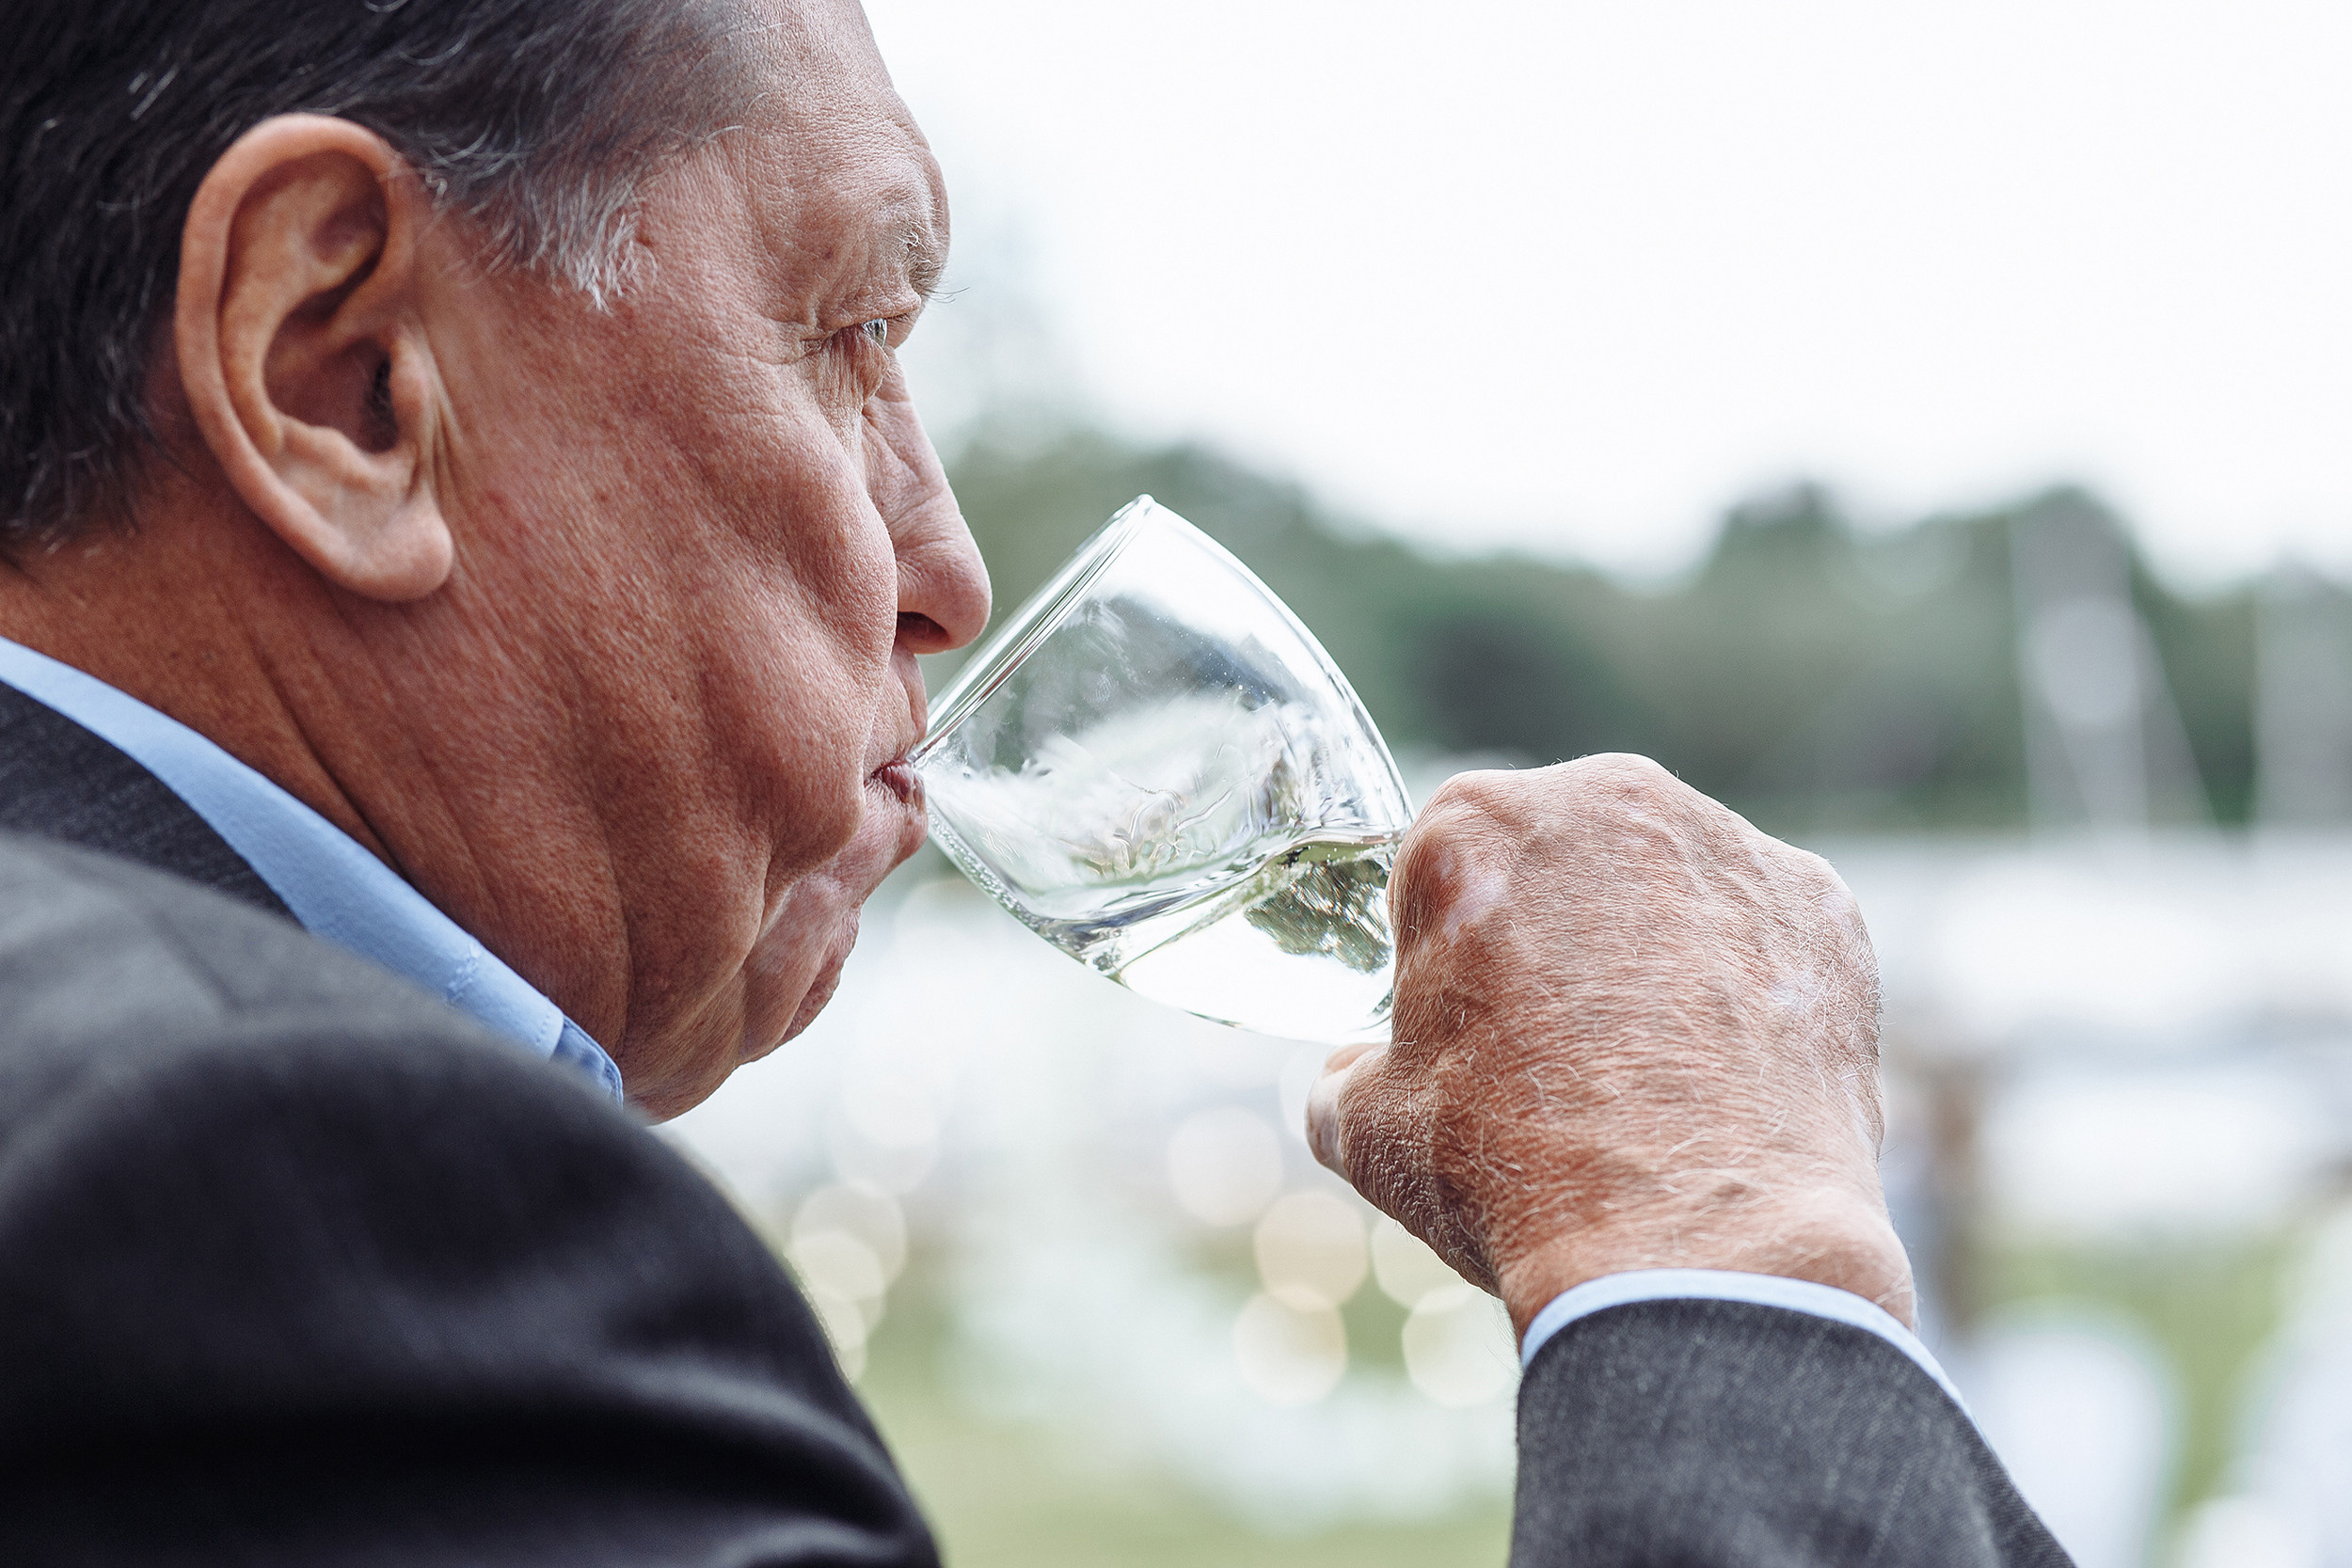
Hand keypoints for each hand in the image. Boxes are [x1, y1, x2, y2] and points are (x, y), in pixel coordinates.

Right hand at [1307, 755, 1913, 1336]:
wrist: (1695, 1251)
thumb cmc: (1511, 1174)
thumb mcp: (1368, 1131)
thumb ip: (1344, 1074)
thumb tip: (1349, 1076)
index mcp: (1474, 824)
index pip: (1444, 864)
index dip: (1446, 950)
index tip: (1465, 1020)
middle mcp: (1607, 799)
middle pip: (1563, 851)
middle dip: (1554, 927)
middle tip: (1557, 1044)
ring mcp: (1728, 845)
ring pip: (1670, 881)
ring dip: (1653, 947)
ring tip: (1651, 1069)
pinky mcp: (1824, 907)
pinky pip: (1767, 927)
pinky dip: (1751, 982)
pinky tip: (1730, 1071)